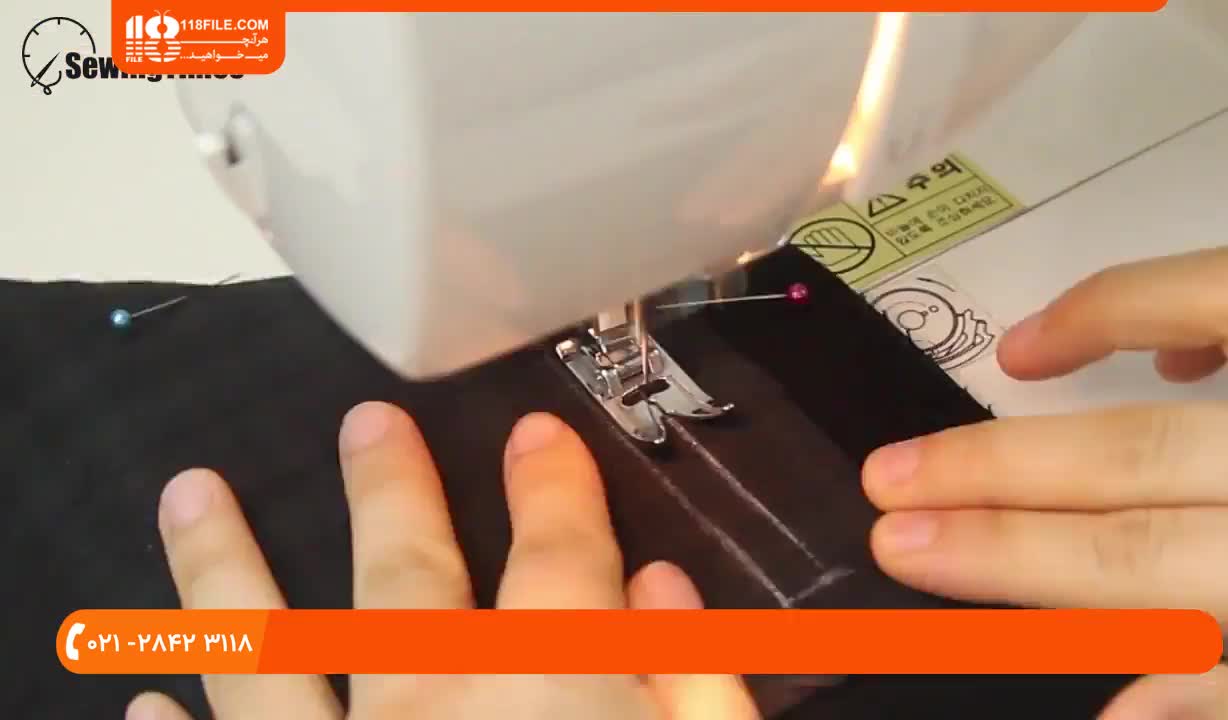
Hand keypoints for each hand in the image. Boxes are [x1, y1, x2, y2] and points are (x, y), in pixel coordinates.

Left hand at [126, 402, 757, 719]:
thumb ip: (699, 693)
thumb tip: (665, 597)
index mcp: (548, 696)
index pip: (559, 558)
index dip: (554, 488)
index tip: (537, 432)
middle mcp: (428, 713)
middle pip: (403, 572)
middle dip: (390, 490)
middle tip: (368, 422)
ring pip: (263, 652)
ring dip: (222, 570)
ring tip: (188, 491)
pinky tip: (138, 710)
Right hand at [861, 243, 1227, 718]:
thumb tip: (1117, 708)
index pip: (1146, 561)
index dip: (1012, 550)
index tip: (899, 543)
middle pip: (1150, 450)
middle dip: (1001, 463)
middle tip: (889, 472)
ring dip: (1108, 320)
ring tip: (1019, 357)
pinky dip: (1206, 303)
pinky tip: (1163, 354)